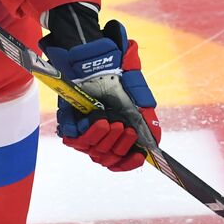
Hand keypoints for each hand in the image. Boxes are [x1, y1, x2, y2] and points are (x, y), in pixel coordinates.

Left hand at [41, 19, 159, 171]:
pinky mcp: (69, 125)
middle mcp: (99, 135)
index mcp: (116, 133)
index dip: (129, 163)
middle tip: (126, 128)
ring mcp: (83, 131)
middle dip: (120, 146)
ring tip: (113, 121)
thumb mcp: (135, 97)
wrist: (93, 60)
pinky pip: (77, 141)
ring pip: (94, 151)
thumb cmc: (115, 76)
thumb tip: (154, 142)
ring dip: (107, 138)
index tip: (139, 156)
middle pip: (109, 158)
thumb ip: (145, 119)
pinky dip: (91, 132)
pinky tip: (99, 120)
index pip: (120, 161)